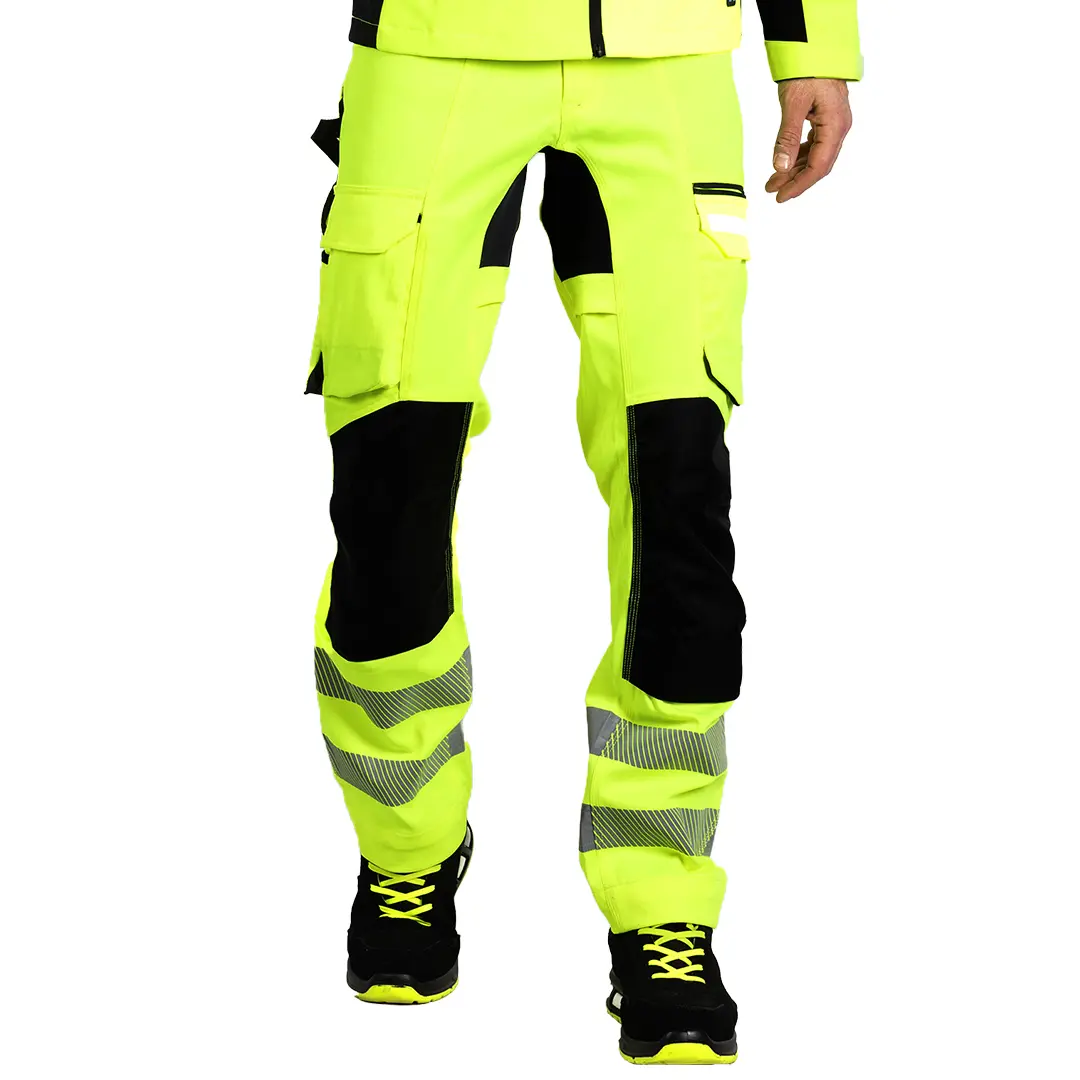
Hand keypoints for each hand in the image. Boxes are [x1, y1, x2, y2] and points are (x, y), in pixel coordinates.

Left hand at [766, 79, 851, 202]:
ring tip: (773, 181)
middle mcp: (839, 127)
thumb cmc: (808, 70)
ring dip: (795, 170)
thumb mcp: (794, 104)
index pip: (818, 167)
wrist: (814, 47)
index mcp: (836, 126)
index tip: (781, 196)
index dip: (799, 185)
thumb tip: (781, 167)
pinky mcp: (825, 120)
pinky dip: (798, 156)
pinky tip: (785, 163)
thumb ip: (787, 137)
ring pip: (815, 156)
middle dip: (795, 181)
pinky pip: (813, 145)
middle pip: (818, 165)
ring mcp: (833, 124)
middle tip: (773, 192)